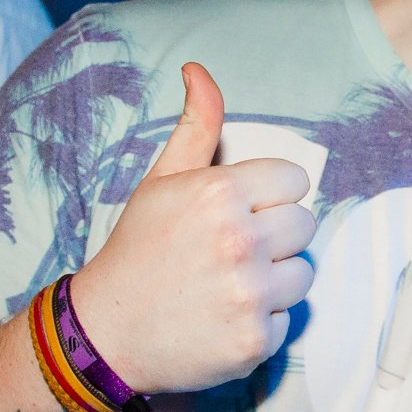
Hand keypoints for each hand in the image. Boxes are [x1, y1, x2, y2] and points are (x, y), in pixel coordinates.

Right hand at [68, 63, 315, 394]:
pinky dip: (260, 322)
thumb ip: (195, 126)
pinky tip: (223, 317)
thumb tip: (198, 70)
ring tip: (229, 284)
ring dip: (275, 280)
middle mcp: (240, 241)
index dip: (270, 195)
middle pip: (304, 225)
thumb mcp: (161, 181)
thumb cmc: (137, 251)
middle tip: (231, 251)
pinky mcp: (255, 340)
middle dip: (275, 236)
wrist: (106, 333)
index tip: (243, 211)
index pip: (295, 180)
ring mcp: (250, 294)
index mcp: (220, 193)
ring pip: (303, 274)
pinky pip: (286, 320)